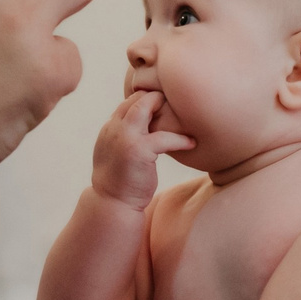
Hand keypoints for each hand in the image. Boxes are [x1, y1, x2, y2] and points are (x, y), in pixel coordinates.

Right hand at [89, 92, 192, 207]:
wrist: (113, 204)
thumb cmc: (120, 182)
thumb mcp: (116, 153)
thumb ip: (125, 138)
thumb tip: (143, 129)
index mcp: (109, 129)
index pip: (127, 103)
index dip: (145, 99)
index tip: (163, 103)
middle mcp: (114, 129)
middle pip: (135, 99)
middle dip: (155, 96)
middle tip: (175, 101)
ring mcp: (124, 138)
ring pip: (144, 107)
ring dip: (162, 105)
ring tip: (181, 113)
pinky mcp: (138, 150)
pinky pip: (163, 137)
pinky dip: (180, 138)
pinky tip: (191, 143)